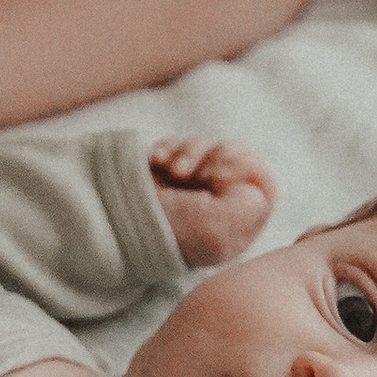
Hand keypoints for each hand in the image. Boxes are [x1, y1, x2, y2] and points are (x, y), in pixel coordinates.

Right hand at [146, 136, 275, 272]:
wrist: (113, 222)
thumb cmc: (167, 230)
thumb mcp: (219, 228)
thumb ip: (252, 204)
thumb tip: (253, 182)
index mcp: (235, 227)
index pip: (262, 184)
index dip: (245, 169)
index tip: (217, 175)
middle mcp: (217, 209)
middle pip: (237, 160)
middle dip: (213, 157)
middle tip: (189, 173)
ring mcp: (190, 190)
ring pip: (208, 149)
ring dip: (188, 151)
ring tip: (170, 168)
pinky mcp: (166, 175)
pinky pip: (180, 146)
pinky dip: (169, 148)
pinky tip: (156, 161)